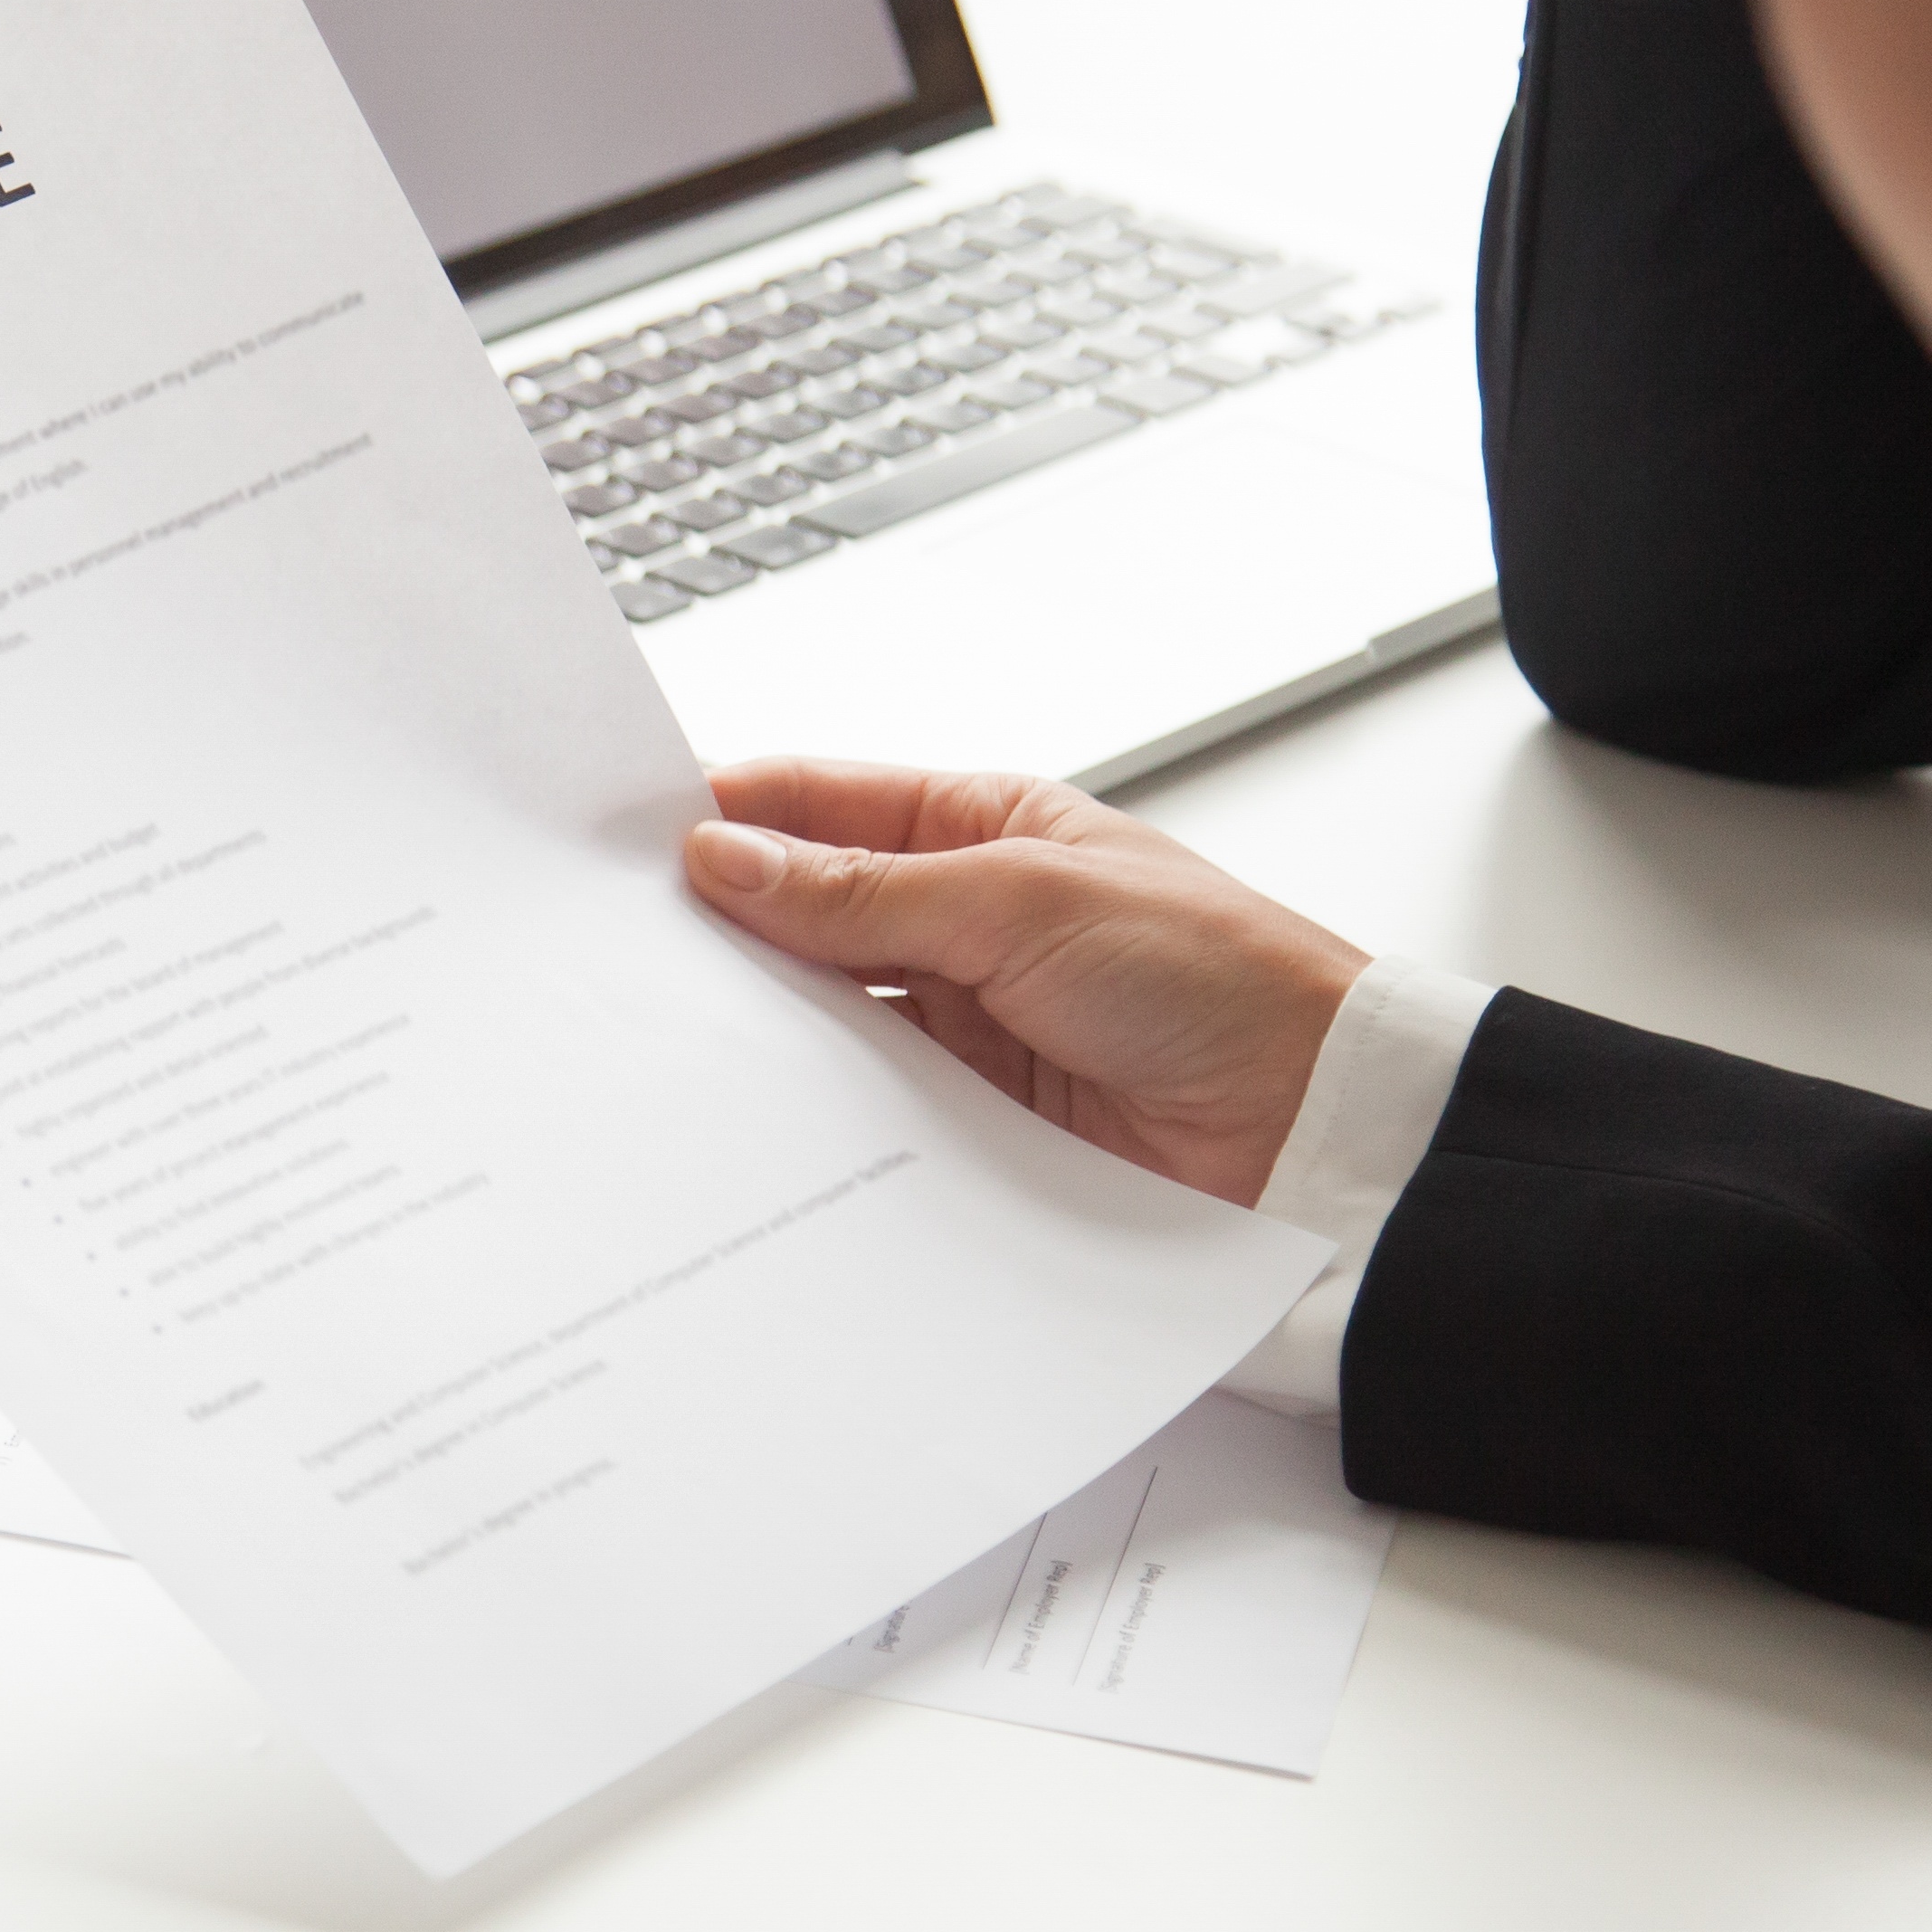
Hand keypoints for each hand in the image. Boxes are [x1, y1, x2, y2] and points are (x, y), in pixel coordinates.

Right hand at [680, 758, 1369, 1204]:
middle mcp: (963, 915)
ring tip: (671, 1025)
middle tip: (621, 941)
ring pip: (823, 1008)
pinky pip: (860, 1098)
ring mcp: (962, 1018)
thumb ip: (863, 889)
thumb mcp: (1019, 900)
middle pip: (805, 908)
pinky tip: (754, 1104)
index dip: (726, 811)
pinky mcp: (967, 1114)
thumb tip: (726, 855)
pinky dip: (809, 1101)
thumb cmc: (1214, 977)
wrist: (1310, 1129)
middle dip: (723, 920)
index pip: (820, 801)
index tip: (626, 836)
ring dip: (762, 1018)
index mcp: (980, 824)